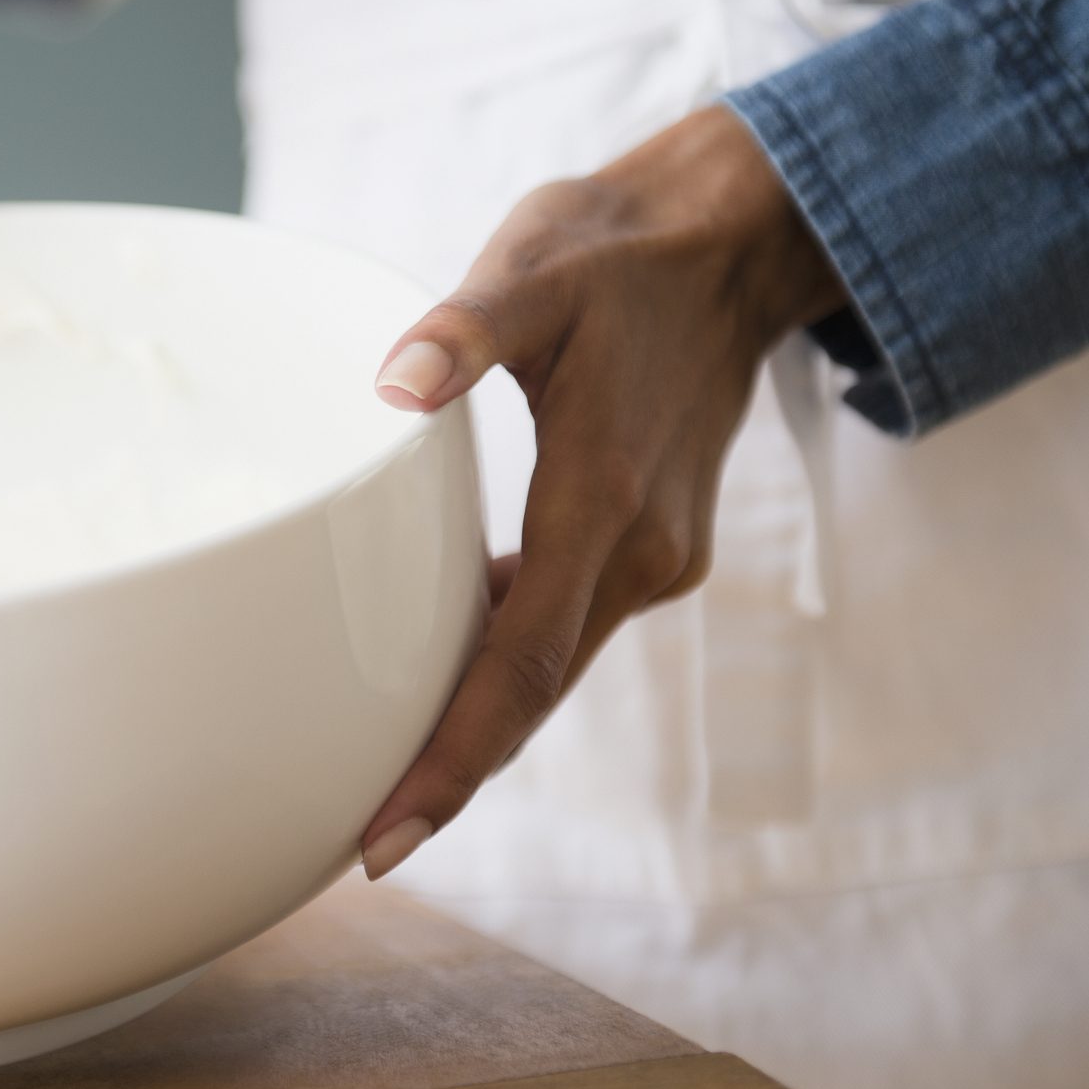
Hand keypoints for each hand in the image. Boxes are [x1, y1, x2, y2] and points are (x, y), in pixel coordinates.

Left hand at [359, 105, 845, 879]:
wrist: (727, 244)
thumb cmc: (619, 255)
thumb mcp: (535, 270)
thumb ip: (465, 329)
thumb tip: (391, 384)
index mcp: (604, 499)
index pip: (516, 665)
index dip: (450, 759)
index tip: (385, 834)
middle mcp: (639, 550)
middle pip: (531, 694)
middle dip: (449, 773)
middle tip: (361, 844)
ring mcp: (652, 553)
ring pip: (550, 669)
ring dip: (475, 727)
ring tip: (384, 785)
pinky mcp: (644, 542)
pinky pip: (563, 629)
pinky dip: (504, 666)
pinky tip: (437, 677)